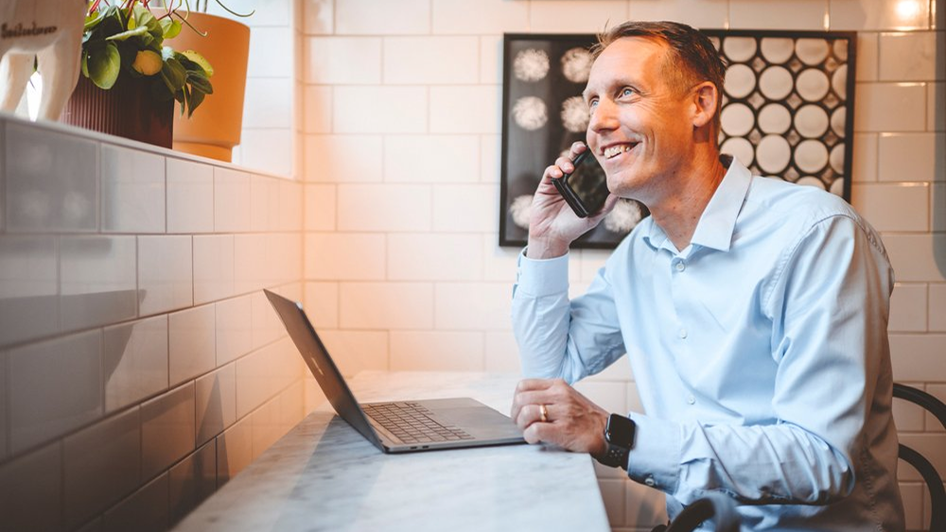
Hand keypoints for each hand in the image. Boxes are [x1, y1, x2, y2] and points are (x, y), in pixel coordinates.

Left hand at [510, 378, 608, 456]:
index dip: (516, 399)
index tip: (518, 409)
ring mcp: (562, 412)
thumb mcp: (568, 396)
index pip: (524, 385)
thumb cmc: (586, 417)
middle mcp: (560, 395)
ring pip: (526, 413)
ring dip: (522, 426)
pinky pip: (535, 429)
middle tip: (521, 424)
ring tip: (528, 431)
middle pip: (521, 399)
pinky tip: (535, 439)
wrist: (606, 431)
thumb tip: (523, 403)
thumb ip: (548, 395)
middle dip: (515, 414)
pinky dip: (529, 436)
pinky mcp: (564, 429)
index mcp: (558, 385)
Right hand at [527, 141, 618, 258]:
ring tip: (569, 169)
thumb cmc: (574, 227)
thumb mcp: (594, 217)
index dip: (592, 156)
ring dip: (565, 161)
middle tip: (582, 148)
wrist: (552, 236)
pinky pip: (549, 171)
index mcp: (584, 184)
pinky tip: (558, 174)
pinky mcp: (546, 184)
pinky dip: (553, 170)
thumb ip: (606, 206)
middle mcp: (572, 180)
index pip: (589, 165)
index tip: (598, 152)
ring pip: (561, 162)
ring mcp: (559, 181)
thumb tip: (618, 193)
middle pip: (574, 158)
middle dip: (577, 149)